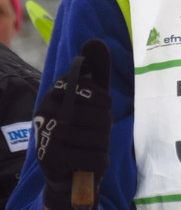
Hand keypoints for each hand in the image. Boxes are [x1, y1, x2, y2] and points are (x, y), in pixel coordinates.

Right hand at [34, 40, 111, 209]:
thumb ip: (96, 70)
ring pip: (98, 138)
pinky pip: (93, 158)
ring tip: (95, 145)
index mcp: (56, 91)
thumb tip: (95, 42)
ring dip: (103, 144)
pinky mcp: (50, 159)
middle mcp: (45, 110)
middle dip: (106, 126)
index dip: (101, 99)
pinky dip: (100, 161)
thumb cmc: (82, 125)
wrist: (63, 167)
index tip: (104, 106)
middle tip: (99, 131)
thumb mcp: (90, 97)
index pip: (84, 87)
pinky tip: (93, 160)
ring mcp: (46, 135)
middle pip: (97, 116)